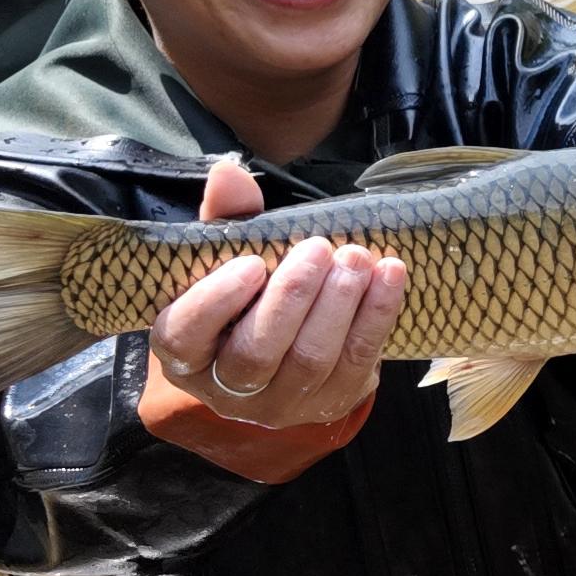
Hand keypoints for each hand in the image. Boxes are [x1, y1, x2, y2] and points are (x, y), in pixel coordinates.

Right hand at [151, 155, 402, 428]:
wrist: (289, 350)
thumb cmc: (247, 295)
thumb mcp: (226, 258)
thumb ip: (226, 218)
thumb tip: (229, 173)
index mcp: (186, 353)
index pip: (185, 335)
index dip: (216, 301)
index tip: (252, 263)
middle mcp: (227, 388)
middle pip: (257, 352)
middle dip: (292, 296)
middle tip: (319, 248)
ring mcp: (282, 403)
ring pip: (311, 360)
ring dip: (339, 304)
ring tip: (356, 256)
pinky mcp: (333, 401)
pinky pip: (358, 360)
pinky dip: (377, 314)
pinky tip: (389, 273)